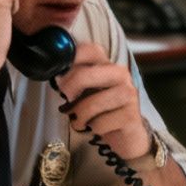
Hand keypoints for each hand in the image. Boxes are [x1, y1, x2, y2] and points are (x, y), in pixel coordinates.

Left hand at [56, 44, 152, 159]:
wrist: (128, 135)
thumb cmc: (103, 111)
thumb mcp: (88, 91)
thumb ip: (75, 79)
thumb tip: (55, 74)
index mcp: (109, 65)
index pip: (90, 50)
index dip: (71, 59)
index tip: (60, 76)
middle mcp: (121, 75)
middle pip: (84, 75)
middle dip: (69, 89)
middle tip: (67, 99)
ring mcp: (128, 95)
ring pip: (89, 104)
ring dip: (79, 117)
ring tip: (81, 121)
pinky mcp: (130, 116)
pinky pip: (99, 124)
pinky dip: (93, 129)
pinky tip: (97, 128)